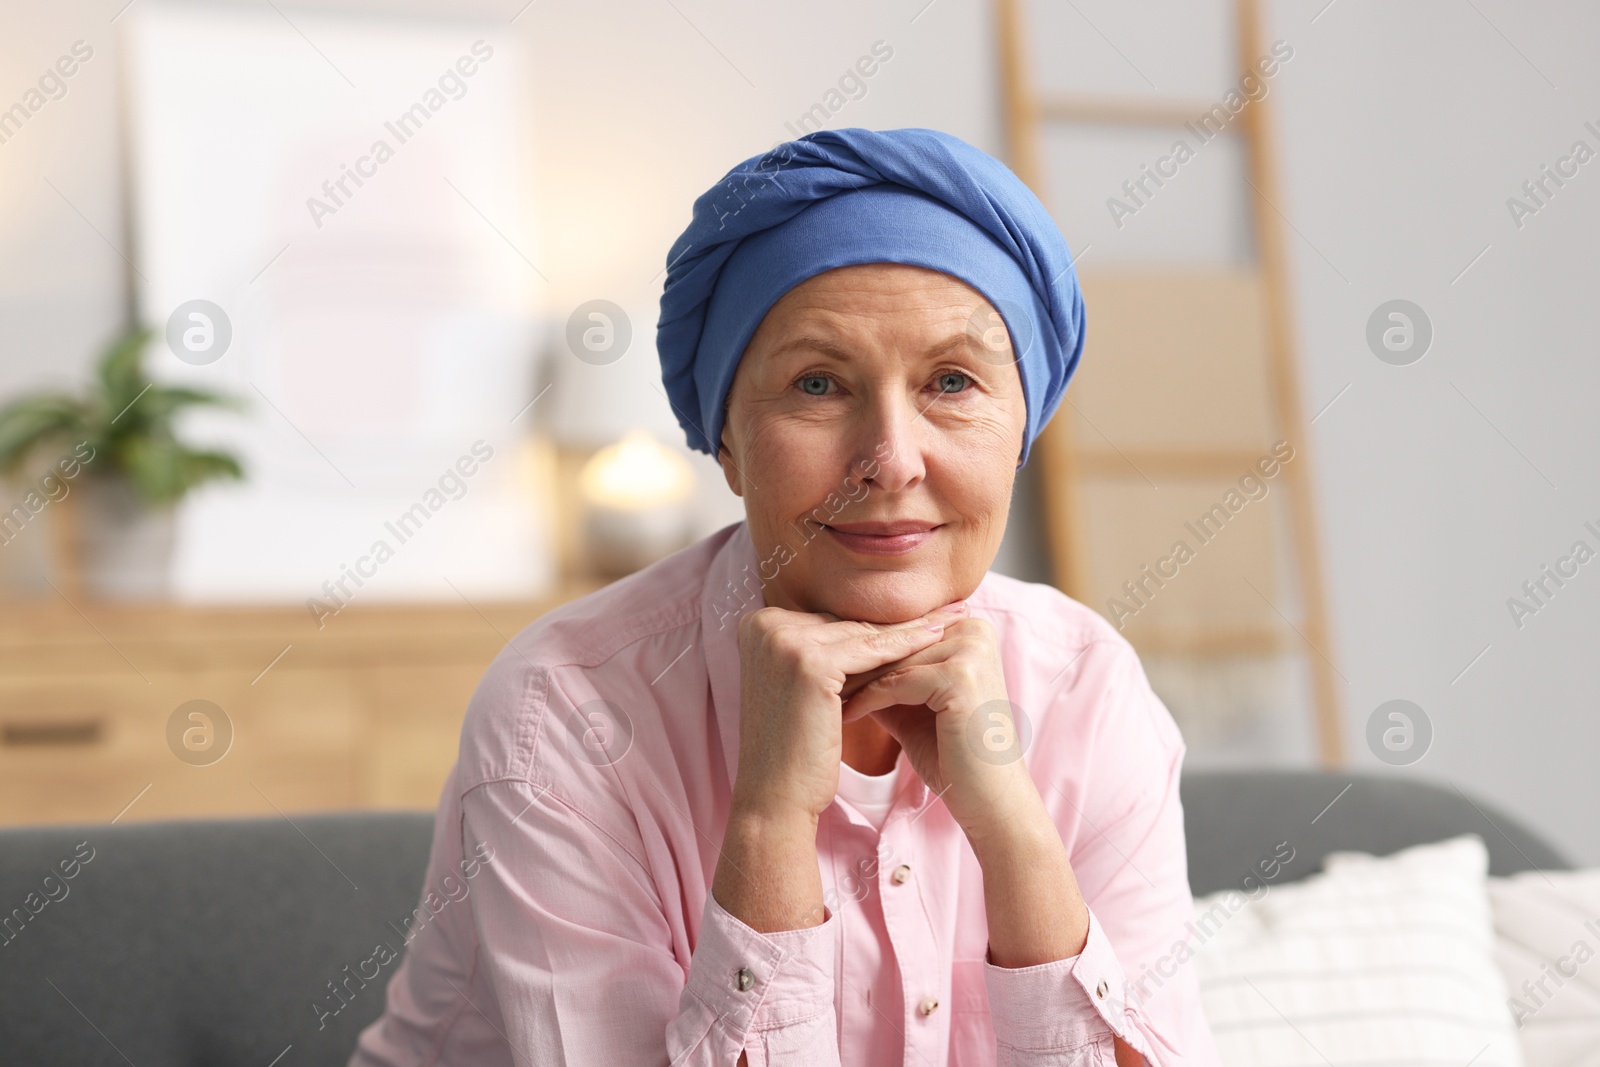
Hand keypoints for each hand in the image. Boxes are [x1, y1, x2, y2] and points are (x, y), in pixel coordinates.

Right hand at [729, 599, 968, 823]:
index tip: (919, 614)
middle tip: (946, 610)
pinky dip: (906, 648)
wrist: (775, 796)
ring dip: (911, 631)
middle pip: (847, 625)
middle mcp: (763, 625)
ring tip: (950, 622)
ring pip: (863, 635)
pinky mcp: (808, 662)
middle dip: (898, 624)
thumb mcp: (802, 687)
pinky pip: (870, 652)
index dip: (876, 624)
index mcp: (757, 626)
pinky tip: (938, 641)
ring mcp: (783, 641)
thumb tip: (872, 627)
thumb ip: (824, 652)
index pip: (832, 622)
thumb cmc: (794, 749)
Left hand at [840, 615, 1038, 848]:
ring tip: (818, 699)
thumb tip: (834, 658)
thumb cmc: (950, 754)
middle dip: (851, 666)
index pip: (899, 636)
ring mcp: (971, 650)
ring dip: (853, 682)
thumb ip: (885, 676)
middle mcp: (974, 630)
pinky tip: (841, 716)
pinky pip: (897, 683)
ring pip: (892, 662)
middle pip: (894, 645)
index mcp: (969, 628)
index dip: (858, 654)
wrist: (989, 800)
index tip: (818, 669)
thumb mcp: (913, 705)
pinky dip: (867, 700)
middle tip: (809, 681)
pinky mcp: (960, 676)